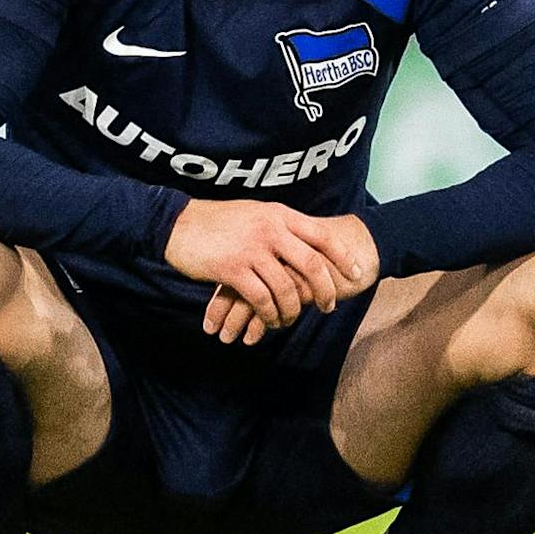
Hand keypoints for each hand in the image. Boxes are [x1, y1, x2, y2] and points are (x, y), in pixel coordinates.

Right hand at [165, 201, 373, 345]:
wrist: (176, 223)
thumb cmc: (218, 221)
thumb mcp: (256, 213)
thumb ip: (280, 225)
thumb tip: (307, 239)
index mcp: (280, 215)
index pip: (322, 235)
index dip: (343, 256)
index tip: (358, 272)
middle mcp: (271, 230)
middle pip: (311, 264)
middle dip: (325, 289)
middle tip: (329, 306)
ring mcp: (252, 249)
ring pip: (286, 288)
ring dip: (293, 309)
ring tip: (291, 318)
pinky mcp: (233, 269)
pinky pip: (261, 299)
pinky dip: (269, 314)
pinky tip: (270, 320)